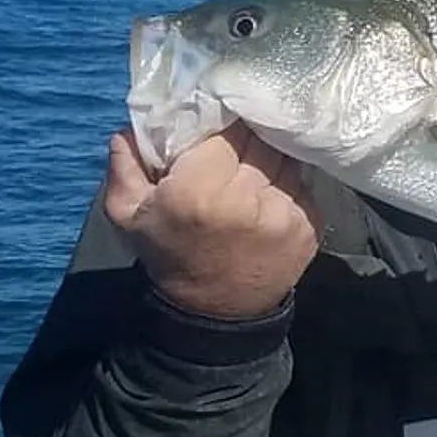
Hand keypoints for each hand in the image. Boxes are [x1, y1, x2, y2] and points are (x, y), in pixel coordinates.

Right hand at [103, 121, 320, 319]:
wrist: (214, 313)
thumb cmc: (170, 255)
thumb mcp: (128, 214)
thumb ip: (125, 166)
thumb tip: (130, 126)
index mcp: (198, 191)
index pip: (226, 129)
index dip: (221, 123)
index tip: (215, 129)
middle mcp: (246, 198)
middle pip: (260, 139)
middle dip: (248, 138)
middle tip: (235, 147)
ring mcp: (284, 213)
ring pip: (286, 158)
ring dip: (272, 158)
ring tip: (253, 171)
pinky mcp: (310, 226)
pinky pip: (304, 185)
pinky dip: (289, 184)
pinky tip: (270, 196)